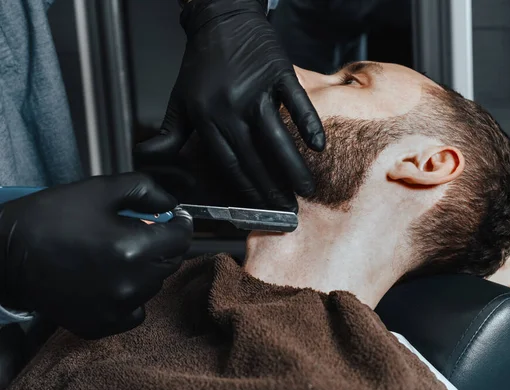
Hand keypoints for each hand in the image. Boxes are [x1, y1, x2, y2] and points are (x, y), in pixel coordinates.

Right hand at [0, 173, 192, 338]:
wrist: (6, 255)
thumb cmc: (49, 219)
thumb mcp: (100, 190)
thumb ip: (145, 191)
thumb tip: (170, 203)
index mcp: (135, 247)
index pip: (182, 237)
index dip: (180, 222)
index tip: (173, 218)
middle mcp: (131, 282)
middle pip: (170, 261)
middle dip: (163, 244)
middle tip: (141, 232)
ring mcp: (117, 307)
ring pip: (154, 285)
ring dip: (146, 268)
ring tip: (119, 254)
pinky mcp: (101, 324)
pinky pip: (134, 311)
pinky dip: (131, 296)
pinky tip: (112, 280)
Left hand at [134, 0, 324, 211]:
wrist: (221, 19)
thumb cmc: (201, 62)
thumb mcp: (180, 98)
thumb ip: (170, 133)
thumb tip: (149, 157)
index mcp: (207, 117)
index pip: (229, 164)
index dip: (246, 190)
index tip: (260, 208)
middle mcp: (231, 107)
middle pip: (254, 157)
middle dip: (271, 188)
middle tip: (288, 209)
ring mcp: (256, 90)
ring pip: (276, 136)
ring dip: (292, 166)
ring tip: (306, 188)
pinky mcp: (278, 73)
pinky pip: (295, 102)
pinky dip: (308, 122)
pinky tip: (318, 145)